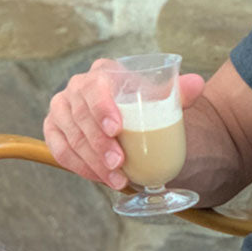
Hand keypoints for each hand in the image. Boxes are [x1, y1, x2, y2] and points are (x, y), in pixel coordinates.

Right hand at [43, 59, 204, 187]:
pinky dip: (80, 167)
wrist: (131, 114)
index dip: (102, 108)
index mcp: (102, 72)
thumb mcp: (164, 97)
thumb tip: (197, 84)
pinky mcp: (54, 129)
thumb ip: (182, 91)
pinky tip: (100, 178)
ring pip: (71, 137)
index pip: (95, 87)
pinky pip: (60, 151)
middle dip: (99, 143)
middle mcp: (77, 87)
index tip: (117, 129)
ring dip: (92, 161)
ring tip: (117, 178)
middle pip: (81, 116)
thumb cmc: (146, 102)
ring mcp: (62, 108)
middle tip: (119, 162)